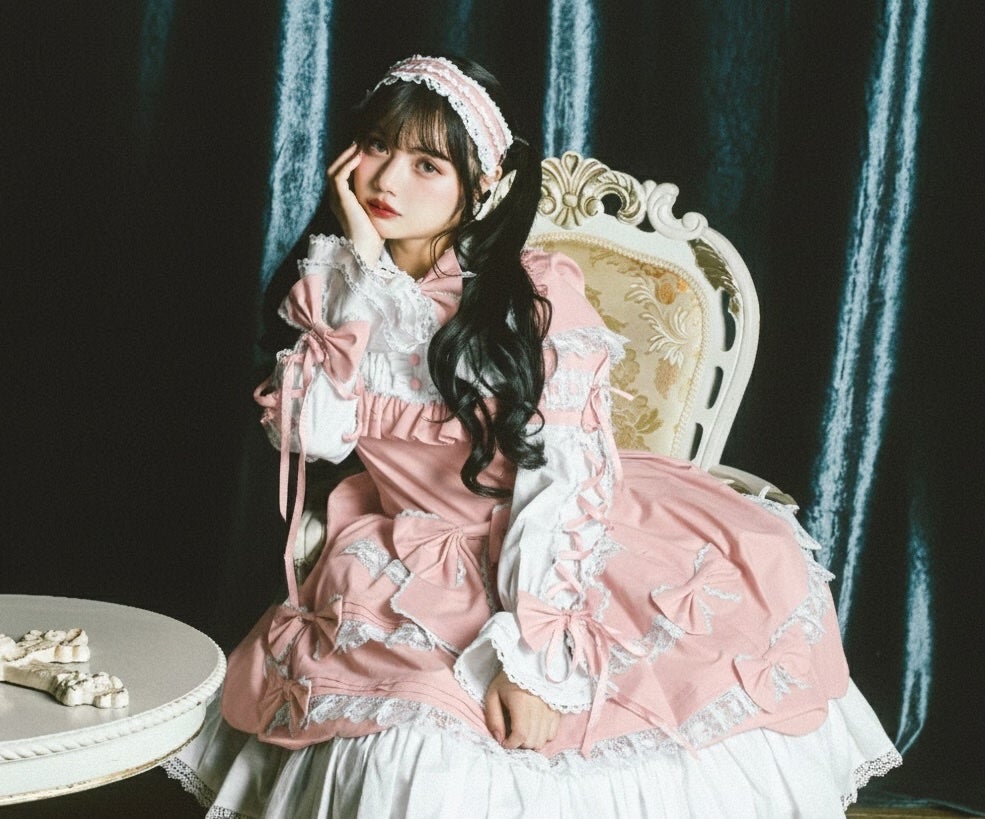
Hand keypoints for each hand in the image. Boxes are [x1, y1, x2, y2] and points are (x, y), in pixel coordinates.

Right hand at [326, 143, 383, 264]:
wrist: (367, 250)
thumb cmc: (374, 237)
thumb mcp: (376, 213)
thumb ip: (378, 201)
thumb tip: (392, 192)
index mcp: (342, 202)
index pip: (341, 175)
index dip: (350, 161)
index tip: (363, 150)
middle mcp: (336, 199)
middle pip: (335, 169)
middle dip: (346, 154)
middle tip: (359, 141)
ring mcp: (336, 200)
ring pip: (334, 170)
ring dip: (346, 156)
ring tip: (358, 145)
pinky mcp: (341, 200)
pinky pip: (339, 176)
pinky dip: (347, 164)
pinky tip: (359, 156)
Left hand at [484, 669, 559, 750]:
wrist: (528, 665)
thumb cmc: (507, 680)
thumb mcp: (493, 695)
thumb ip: (493, 718)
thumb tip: (499, 739)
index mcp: (521, 702)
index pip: (520, 734)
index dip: (511, 744)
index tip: (504, 742)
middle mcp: (539, 707)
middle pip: (532, 741)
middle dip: (519, 743)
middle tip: (512, 734)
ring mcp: (550, 710)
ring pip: (542, 741)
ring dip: (530, 741)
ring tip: (522, 731)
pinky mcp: (557, 711)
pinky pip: (552, 735)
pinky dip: (542, 736)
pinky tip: (534, 727)